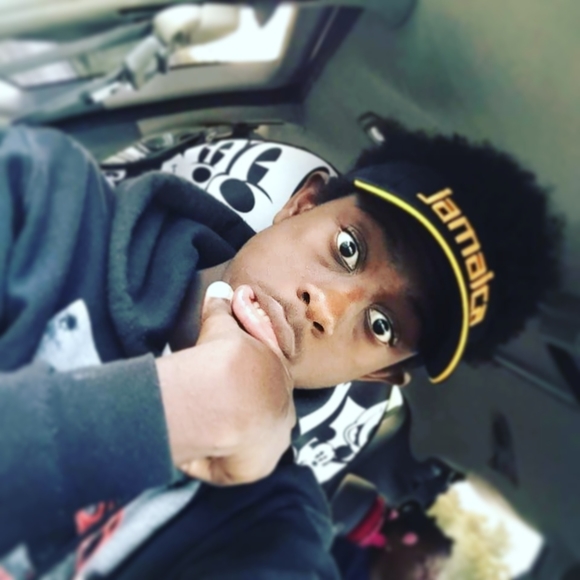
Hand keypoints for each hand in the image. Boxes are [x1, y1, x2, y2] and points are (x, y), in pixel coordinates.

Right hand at [156, 282, 295, 484]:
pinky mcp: (255, 467)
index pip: (268, 380)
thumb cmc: (228, 357)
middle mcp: (282, 410)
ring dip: (230, 439)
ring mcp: (272, 441)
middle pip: (265, 413)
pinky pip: (228, 468)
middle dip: (245, 412)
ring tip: (203, 434)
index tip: (228, 384)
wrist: (229, 392)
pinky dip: (209, 464)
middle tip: (216, 410)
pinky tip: (191, 456)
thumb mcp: (221, 328)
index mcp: (278, 376)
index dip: (247, 382)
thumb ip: (220, 310)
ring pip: (251, 442)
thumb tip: (218, 288)